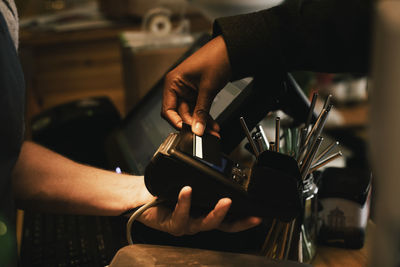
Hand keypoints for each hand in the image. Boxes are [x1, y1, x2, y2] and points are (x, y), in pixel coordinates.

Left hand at [137, 186, 261, 235]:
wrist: (141, 195)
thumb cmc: (164, 189)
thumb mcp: (188, 181)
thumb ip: (202, 178)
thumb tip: (221, 163)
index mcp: (204, 211)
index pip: (229, 218)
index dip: (245, 219)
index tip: (259, 215)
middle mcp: (198, 220)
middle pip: (223, 226)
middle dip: (240, 222)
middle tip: (251, 215)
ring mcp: (186, 224)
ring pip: (204, 224)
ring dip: (216, 213)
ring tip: (224, 202)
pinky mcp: (172, 224)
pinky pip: (181, 215)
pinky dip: (185, 202)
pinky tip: (187, 191)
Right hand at [162, 36, 231, 135]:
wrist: (231, 50)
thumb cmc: (215, 58)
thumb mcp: (207, 88)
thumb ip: (201, 111)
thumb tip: (197, 128)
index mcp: (173, 82)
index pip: (168, 110)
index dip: (176, 122)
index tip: (186, 130)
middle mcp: (178, 87)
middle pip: (181, 114)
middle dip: (194, 125)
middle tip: (204, 134)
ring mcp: (189, 91)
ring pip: (192, 114)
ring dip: (202, 123)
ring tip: (212, 132)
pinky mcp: (198, 93)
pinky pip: (199, 109)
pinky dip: (206, 117)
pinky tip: (212, 125)